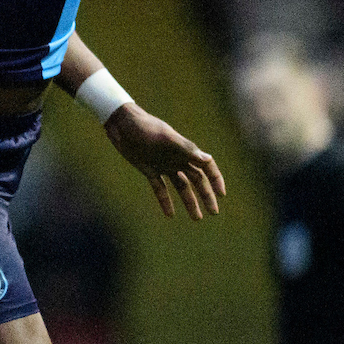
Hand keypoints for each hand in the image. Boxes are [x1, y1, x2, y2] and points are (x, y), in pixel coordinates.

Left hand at [104, 103, 225, 218]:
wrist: (121, 124)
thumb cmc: (145, 127)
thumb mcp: (165, 138)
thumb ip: (185, 149)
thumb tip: (207, 159)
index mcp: (184, 150)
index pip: (207, 166)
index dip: (216, 180)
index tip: (221, 195)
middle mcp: (177, 159)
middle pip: (197, 180)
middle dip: (206, 196)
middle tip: (213, 212)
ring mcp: (164, 165)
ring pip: (181, 187)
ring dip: (189, 202)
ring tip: (197, 218)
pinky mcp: (149, 170)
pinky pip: (160, 188)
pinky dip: (165, 201)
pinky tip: (170, 215)